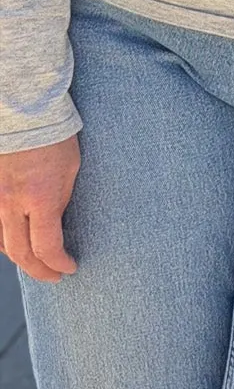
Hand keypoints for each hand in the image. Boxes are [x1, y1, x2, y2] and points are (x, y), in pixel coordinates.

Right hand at [0, 135, 79, 282]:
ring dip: (19, 258)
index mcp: (40, 197)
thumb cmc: (53, 136)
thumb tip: (55, 222)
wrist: (24, 112)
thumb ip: (60, 200)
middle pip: (21, 253)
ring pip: (1, 244)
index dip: (59, 263)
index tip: (70, 267)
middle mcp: (12, 203)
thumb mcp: (71, 170)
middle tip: (54, 275)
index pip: (47, 247)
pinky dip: (2, 241)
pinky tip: (13, 243)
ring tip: (35, 262)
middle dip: (40, 270)